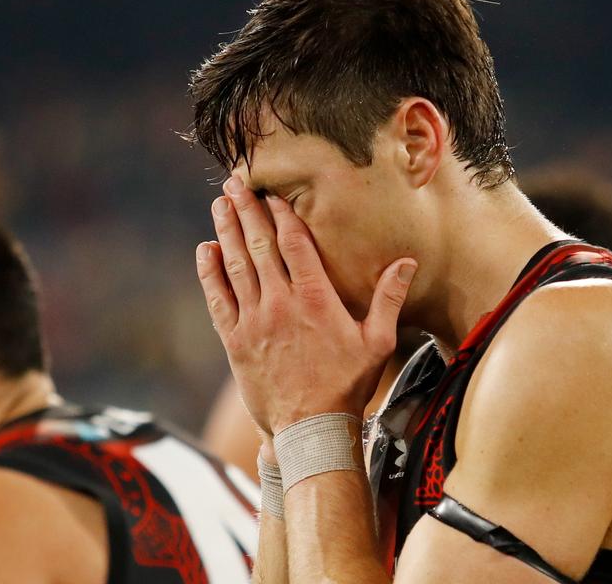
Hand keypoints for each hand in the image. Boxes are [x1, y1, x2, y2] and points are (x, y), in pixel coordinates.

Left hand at [195, 176, 416, 434]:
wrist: (310, 429)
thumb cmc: (348, 386)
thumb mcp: (378, 343)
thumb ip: (389, 299)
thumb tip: (406, 262)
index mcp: (316, 299)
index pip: (295, 244)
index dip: (282, 214)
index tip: (273, 192)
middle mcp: (281, 303)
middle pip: (260, 246)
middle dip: (247, 211)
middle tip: (236, 182)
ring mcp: (255, 321)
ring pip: (236, 265)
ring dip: (226, 231)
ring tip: (220, 203)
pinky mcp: (236, 341)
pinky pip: (218, 299)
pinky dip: (210, 273)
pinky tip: (205, 250)